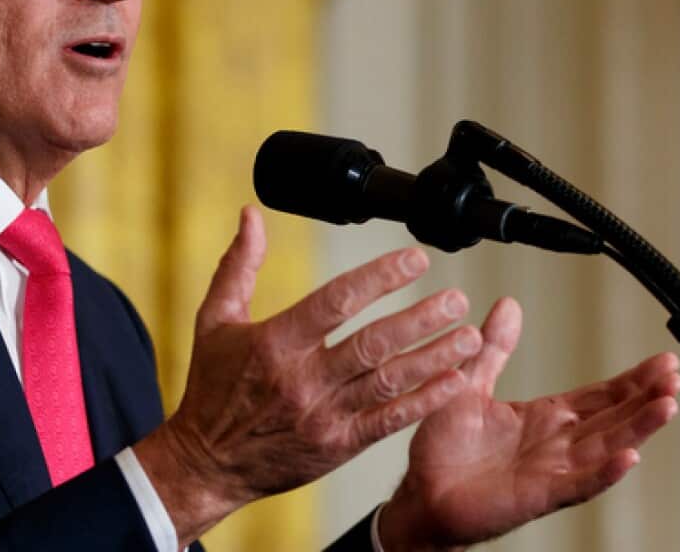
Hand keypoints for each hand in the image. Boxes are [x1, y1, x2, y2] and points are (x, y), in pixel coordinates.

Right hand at [135, 206, 482, 544]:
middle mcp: (302, 379)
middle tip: (457, 298)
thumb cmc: (212, 387)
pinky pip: (389, 420)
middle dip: (420, 319)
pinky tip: (455, 380)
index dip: (379, 277)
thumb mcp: (214, 320)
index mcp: (274, 342)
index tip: (416, 259)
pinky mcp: (338, 444)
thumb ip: (238, 265)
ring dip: (434, 357)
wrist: (208, 463)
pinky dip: (425, 401)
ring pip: (388, 381)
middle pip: (373, 343)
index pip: (336, 302)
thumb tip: (251, 216)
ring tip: (471, 335)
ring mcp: (324, 415)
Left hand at [380, 298, 679, 550]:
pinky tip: (629, 457)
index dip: (631, 380)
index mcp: (543, 417)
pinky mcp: (537, 495)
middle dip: (645, 399)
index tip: (662, 361)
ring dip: (637, 429)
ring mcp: (551, 471)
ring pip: (605, 448)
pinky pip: (577, 484)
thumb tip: (509, 305)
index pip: (599, 396)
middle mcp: (555, 444)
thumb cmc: (443, 447)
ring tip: (667, 407)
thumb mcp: (469, 383)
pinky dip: (604, 472)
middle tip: (675, 377)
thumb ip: (493, 348)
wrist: (420, 493)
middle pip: (613, 419)